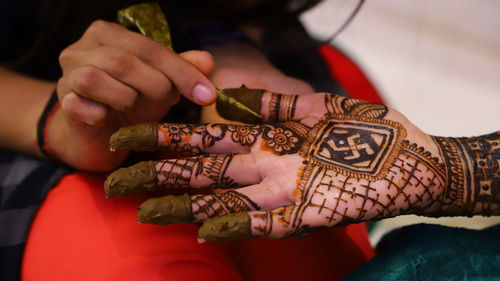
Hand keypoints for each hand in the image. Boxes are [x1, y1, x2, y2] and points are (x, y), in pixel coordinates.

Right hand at [52, 20, 215, 169]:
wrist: (96, 135)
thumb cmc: (129, 102)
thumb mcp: (159, 83)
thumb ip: (181, 69)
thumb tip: (207, 61)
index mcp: (109, 34)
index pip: (149, 47)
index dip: (181, 71)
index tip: (207, 95)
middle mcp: (82, 49)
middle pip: (123, 61)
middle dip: (156, 85)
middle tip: (168, 102)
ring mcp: (66, 76)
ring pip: (96, 79)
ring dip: (126, 99)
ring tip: (132, 108)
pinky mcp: (62, 104)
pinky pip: (81, 107)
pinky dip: (103, 116)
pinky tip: (110, 120)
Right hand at [105, 89, 448, 240]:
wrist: (415, 159)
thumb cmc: (368, 129)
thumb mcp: (319, 104)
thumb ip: (275, 101)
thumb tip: (230, 92)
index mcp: (264, 138)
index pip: (203, 136)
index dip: (164, 136)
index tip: (128, 134)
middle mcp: (263, 166)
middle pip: (200, 172)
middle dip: (158, 175)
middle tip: (114, 179)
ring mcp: (282, 192)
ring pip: (221, 201)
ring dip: (183, 207)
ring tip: (144, 211)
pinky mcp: (306, 215)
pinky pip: (262, 224)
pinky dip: (235, 227)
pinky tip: (204, 229)